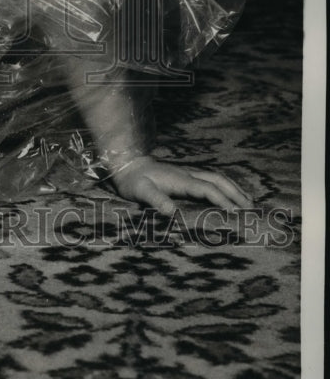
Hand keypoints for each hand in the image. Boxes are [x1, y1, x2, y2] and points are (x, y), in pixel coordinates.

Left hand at [110, 155, 253, 214]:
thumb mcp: (141, 192)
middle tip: (251, 210)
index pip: (208, 189)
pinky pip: (211, 178)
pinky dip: (224, 185)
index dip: (223, 200)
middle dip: (236, 193)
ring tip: (248, 202)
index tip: (236, 213)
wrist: (127, 164)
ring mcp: (188, 173)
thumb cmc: (133, 182)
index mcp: (180, 180)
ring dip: (234, 188)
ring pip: (217, 177)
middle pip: (218, 180)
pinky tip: (229, 193)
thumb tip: (172, 212)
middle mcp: (188, 174)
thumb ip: (156, 201)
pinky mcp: (186, 174)